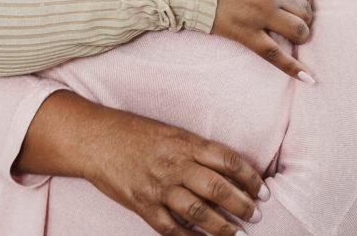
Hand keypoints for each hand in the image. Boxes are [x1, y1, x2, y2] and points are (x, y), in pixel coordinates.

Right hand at [83, 106, 267, 235]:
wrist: (94, 138)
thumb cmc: (133, 132)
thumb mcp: (169, 131)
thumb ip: (196, 149)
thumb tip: (228, 169)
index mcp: (184, 142)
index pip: (228, 160)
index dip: (250, 177)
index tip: (262, 190)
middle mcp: (174, 164)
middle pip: (218, 189)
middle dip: (243, 205)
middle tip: (256, 214)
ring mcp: (158, 187)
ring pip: (199, 213)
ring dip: (223, 227)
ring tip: (237, 234)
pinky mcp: (142, 205)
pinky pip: (172, 228)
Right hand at [212, 0, 315, 82]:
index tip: (299, 5)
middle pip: (304, 10)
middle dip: (305, 18)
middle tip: (297, 22)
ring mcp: (260, 15)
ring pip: (297, 31)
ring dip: (302, 36)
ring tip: (297, 39)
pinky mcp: (246, 34)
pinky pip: (274, 54)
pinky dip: (293, 67)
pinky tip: (308, 79)